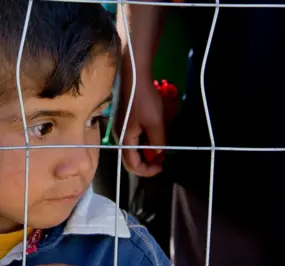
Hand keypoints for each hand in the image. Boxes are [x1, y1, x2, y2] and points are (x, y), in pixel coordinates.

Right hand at [114, 63, 165, 177]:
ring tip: (162, 146)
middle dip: (148, 162)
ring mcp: (122, 128)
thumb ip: (157, 142)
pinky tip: (156, 133)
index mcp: (125, 140)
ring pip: (135, 148)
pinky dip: (146, 140)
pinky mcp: (126, 121)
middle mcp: (120, 137)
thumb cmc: (145, 100)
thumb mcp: (156, 123)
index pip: (132, 165)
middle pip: (132, 158)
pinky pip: (136, 137)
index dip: (147, 170)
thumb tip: (158, 154)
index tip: (161, 166)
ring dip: (148, 150)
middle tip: (163, 159)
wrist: (135, 77)